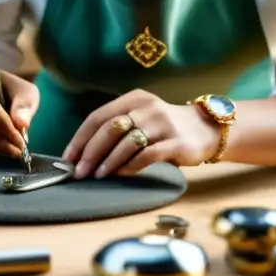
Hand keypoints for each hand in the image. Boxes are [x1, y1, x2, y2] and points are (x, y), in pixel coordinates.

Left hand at [63, 90, 217, 178]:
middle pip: (109, 128)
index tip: (68, 158)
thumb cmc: (165, 128)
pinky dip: (130, 166)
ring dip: (107, 161)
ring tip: (97, 176)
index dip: (80, 138)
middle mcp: (147, 108)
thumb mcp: (142, 117)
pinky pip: (147, 155)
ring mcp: (163, 124)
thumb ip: (118, 128)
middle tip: (79, 172)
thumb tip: (83, 154)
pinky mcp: (176, 142)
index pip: (98, 117)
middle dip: (90, 152)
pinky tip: (120, 175)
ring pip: (126, 142)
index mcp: (134, 99)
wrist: (206, 130)